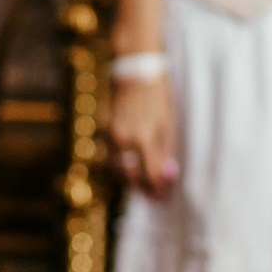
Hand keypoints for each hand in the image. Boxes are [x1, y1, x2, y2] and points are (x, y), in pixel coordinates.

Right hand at [107, 76, 179, 199]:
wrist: (136, 74)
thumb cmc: (157, 98)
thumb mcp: (167, 125)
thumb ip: (165, 152)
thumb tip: (167, 176)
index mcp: (143, 137)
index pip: (150, 174)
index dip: (157, 188)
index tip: (163, 196)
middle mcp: (123, 138)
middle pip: (130, 175)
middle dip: (143, 187)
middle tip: (154, 195)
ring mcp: (110, 134)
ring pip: (116, 168)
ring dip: (129, 179)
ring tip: (142, 183)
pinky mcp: (104, 130)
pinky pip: (109, 156)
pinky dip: (119, 165)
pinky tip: (130, 167)